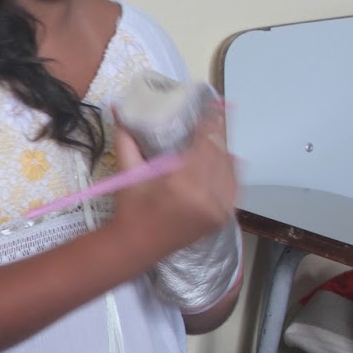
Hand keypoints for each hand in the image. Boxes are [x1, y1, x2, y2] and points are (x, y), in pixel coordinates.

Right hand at [109, 108, 237, 259]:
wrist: (136, 247)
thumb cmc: (130, 210)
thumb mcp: (128, 173)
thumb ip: (127, 139)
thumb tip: (118, 108)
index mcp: (181, 183)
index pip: (206, 141)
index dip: (211, 121)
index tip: (211, 105)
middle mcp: (206, 196)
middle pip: (221, 152)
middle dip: (217, 133)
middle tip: (213, 117)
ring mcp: (218, 209)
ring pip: (231, 167)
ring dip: (224, 151)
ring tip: (214, 139)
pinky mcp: (223, 217)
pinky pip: (234, 186)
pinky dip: (229, 171)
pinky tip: (221, 162)